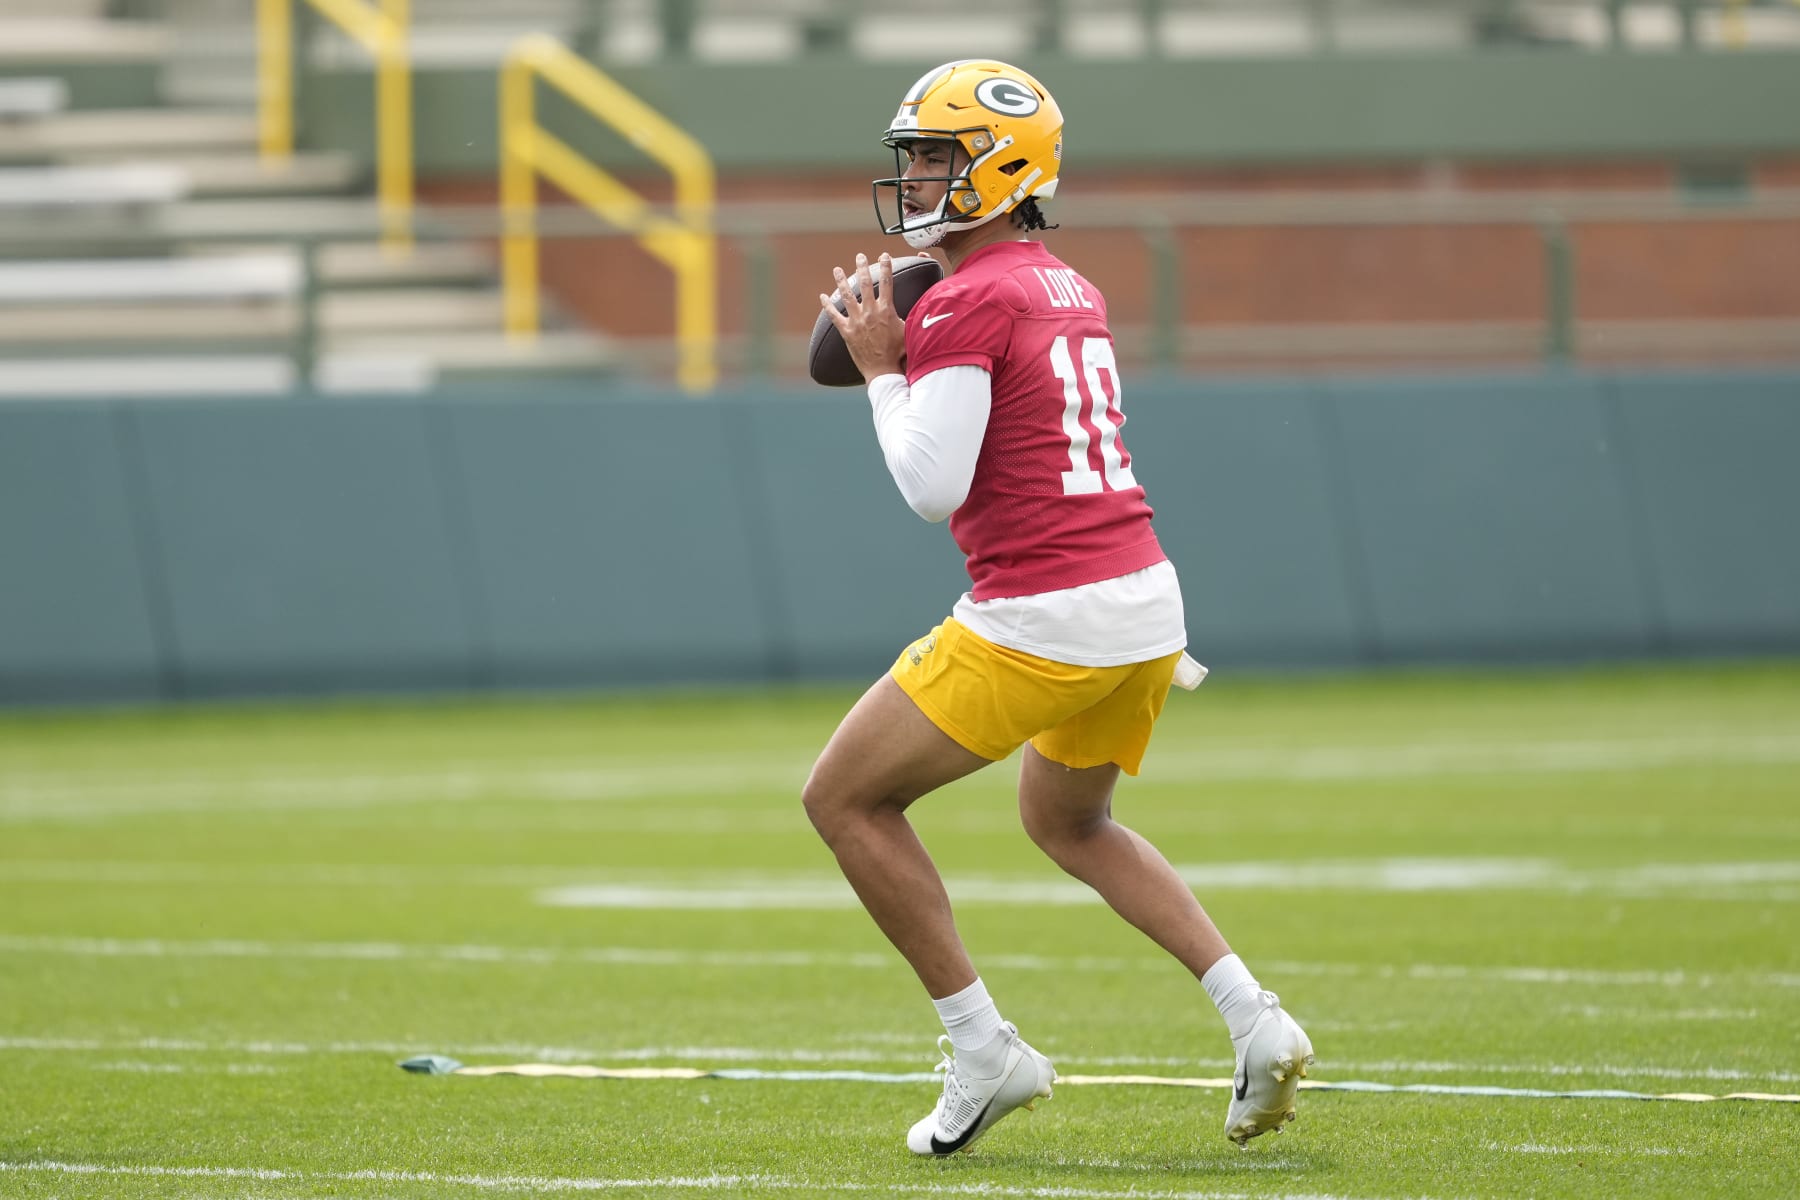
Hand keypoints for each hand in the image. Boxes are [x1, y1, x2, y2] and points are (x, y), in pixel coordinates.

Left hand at [820, 252, 905, 380]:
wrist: (883, 371)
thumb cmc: (899, 354)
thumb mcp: (909, 331)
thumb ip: (914, 317)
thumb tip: (929, 307)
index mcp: (886, 310)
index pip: (887, 282)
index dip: (886, 267)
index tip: (884, 255)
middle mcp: (870, 312)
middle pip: (865, 284)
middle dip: (862, 267)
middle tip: (860, 256)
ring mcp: (856, 321)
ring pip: (847, 296)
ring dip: (841, 281)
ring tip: (837, 269)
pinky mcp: (847, 332)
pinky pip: (834, 316)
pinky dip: (827, 306)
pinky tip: (822, 296)